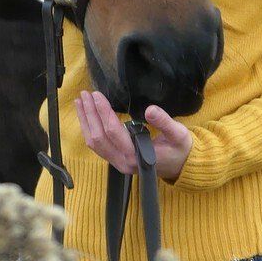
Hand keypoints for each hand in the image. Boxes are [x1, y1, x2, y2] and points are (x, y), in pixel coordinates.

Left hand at [75, 90, 193, 181]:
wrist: (181, 166)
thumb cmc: (180, 149)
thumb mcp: (178, 134)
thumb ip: (164, 122)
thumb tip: (150, 110)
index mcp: (137, 156)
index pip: (113, 132)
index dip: (103, 112)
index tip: (97, 95)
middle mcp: (123, 162)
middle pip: (99, 137)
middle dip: (90, 114)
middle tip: (85, 94)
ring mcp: (118, 162)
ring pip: (94, 143)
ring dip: (85, 121)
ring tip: (80, 102)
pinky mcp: (116, 159)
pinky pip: (97, 146)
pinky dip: (89, 129)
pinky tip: (85, 116)